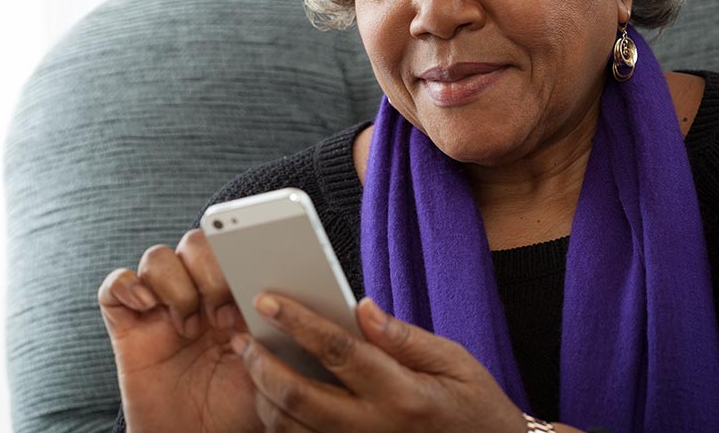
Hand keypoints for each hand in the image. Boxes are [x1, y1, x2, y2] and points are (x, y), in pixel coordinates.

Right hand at [98, 229, 259, 432]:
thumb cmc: (237, 407)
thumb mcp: (270, 366)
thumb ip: (272, 328)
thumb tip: (276, 293)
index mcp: (234, 293)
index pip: (231, 244)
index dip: (238, 253)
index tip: (250, 285)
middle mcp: (196, 292)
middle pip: (194, 243)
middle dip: (209, 272)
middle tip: (223, 318)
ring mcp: (159, 307)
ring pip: (156, 257)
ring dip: (175, 287)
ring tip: (188, 329)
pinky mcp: (127, 325)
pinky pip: (114, 285)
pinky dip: (127, 287)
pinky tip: (147, 309)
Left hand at [232, 293, 529, 431]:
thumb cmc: (475, 408)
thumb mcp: (455, 362)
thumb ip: (404, 337)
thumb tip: (362, 307)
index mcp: (402, 393)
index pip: (338, 350)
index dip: (298, 322)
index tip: (268, 299)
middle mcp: (374, 428)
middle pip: (300, 397)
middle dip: (262, 364)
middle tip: (242, 338)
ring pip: (291, 429)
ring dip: (261, 395)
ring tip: (250, 363)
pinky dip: (279, 425)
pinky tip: (271, 399)